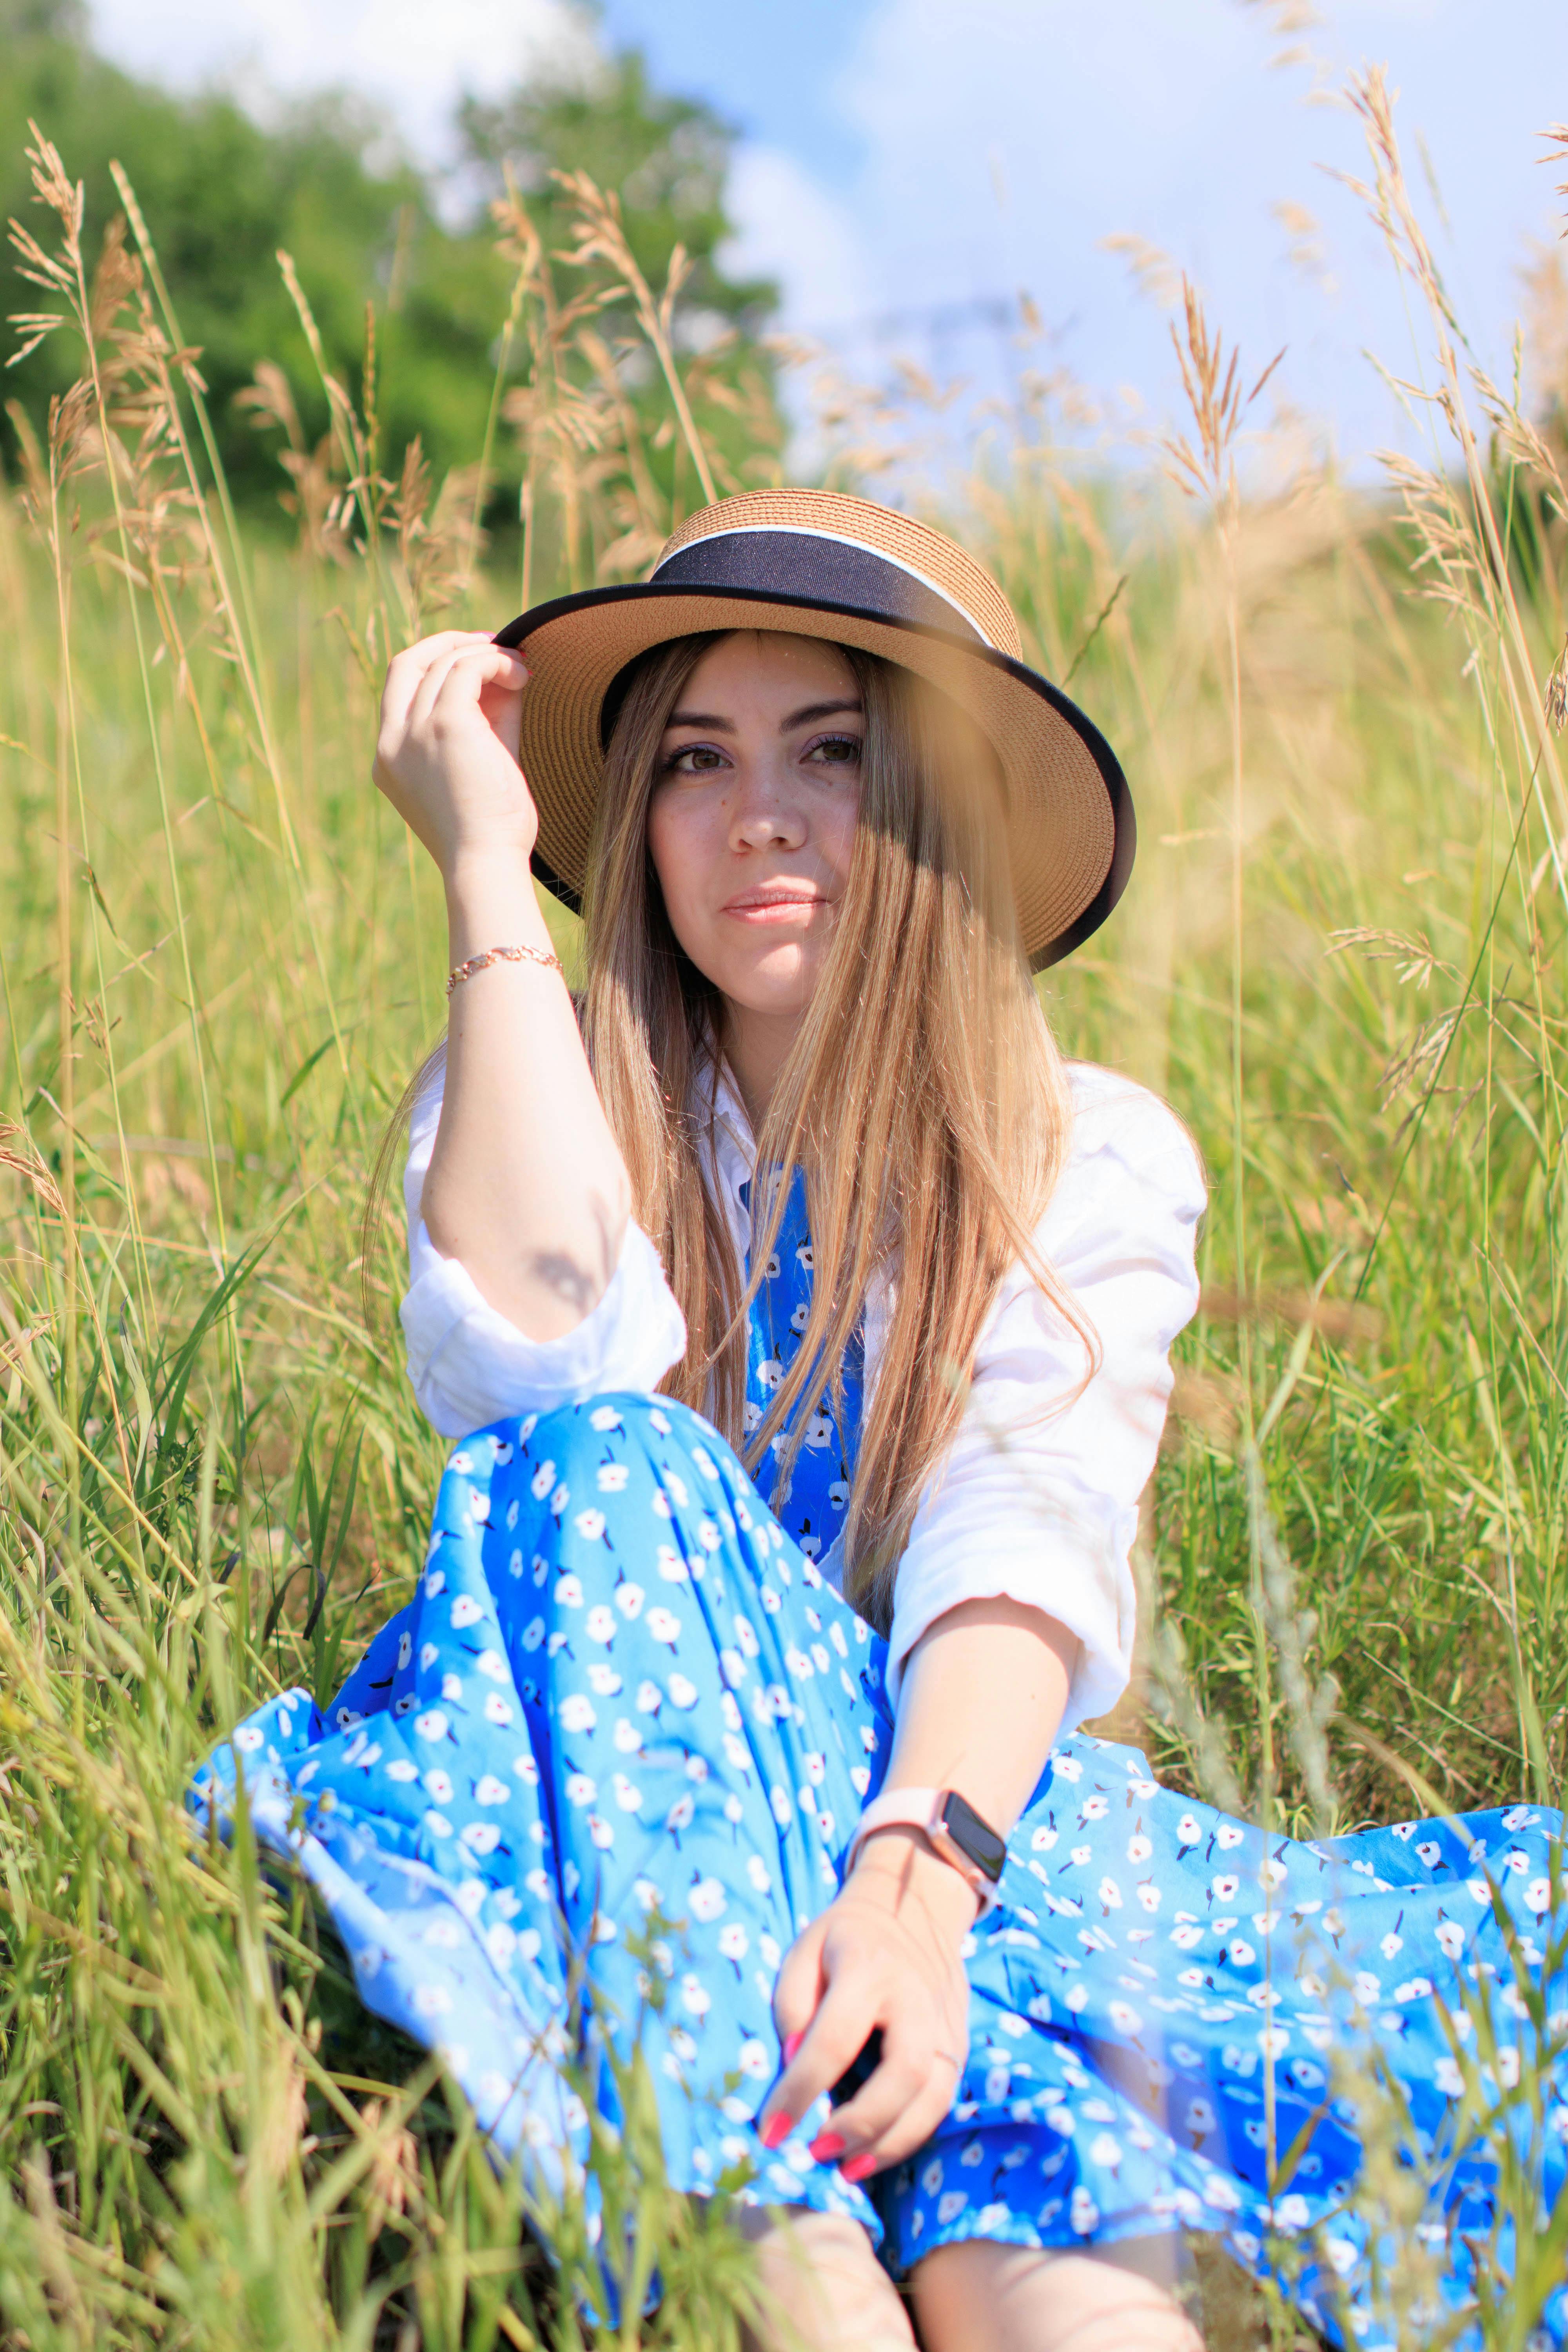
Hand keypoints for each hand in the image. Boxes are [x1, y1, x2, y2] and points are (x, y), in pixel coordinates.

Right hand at [373, 631, 534, 877]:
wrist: (486, 865)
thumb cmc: (490, 832)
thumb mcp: (480, 766)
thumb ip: (486, 722)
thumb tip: (506, 676)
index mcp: (390, 758)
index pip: (400, 689)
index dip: (436, 665)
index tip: (475, 662)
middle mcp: (391, 742)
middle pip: (407, 662)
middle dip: (449, 644)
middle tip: (494, 645)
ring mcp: (412, 732)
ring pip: (442, 662)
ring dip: (485, 655)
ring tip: (522, 668)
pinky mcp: (445, 725)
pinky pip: (468, 669)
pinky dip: (497, 663)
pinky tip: (524, 675)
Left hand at [757, 1829, 972, 2181]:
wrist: (915, 1908)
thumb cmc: (844, 1938)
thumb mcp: (804, 1951)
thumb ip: (793, 2005)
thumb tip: (791, 2065)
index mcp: (868, 1967)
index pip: (834, 2038)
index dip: (800, 2090)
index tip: (769, 2132)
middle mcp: (915, 1998)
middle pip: (903, 2072)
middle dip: (861, 2123)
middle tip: (816, 2151)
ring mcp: (944, 2024)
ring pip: (933, 2096)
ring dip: (890, 2143)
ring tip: (847, 2170)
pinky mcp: (958, 2045)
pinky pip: (941, 2101)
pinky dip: (909, 2135)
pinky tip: (874, 2153)